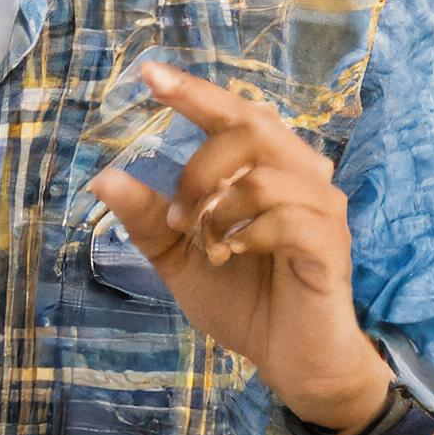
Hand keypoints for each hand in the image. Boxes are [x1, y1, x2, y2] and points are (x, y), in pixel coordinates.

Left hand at [86, 60, 392, 434]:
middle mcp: (301, 174)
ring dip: (220, 212)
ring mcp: (322, 207)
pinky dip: (248, 236)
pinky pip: (285, 218)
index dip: (193, 91)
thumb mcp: (178, 257)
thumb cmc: (242, 300)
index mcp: (266, 167)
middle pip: (250, 127)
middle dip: (200, 169)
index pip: (233, 112)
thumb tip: (101, 178)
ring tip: (210, 248)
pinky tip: (236, 257)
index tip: (147, 74)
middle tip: (179, 217)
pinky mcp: (331, 243)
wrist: (289, 360)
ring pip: (264, 176)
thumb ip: (149, 217)